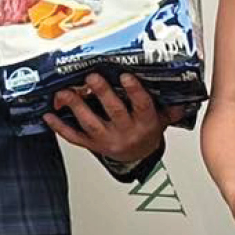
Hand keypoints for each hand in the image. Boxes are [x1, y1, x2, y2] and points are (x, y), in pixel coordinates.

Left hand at [46, 73, 182, 163]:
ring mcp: (106, 139)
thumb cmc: (146, 132)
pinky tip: (49, 115)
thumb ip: (170, 109)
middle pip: (114, 112)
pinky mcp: (91, 145)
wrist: (136, 158)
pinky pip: (74, 137)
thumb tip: (186, 98)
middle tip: (92, 77)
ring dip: (76, 107)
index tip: (126, 76)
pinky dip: (59, 127)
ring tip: (65, 92)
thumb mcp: (161, 120)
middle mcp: (126, 132)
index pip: (141, 106)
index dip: (134, 91)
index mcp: (145, 123)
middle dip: (102, 94)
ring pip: (90, 123)